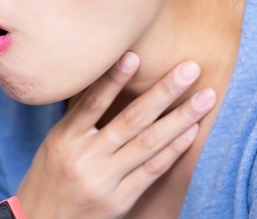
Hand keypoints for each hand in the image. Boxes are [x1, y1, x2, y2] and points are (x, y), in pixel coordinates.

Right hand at [16, 53, 216, 218]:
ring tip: (205, 98)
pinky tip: (190, 132)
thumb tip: (110, 80)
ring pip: (148, 144)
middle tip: (190, 68)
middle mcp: (85, 157)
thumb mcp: (56, 143)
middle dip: (164, 92)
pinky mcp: (119, 201)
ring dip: (180, 118)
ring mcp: (104, 181)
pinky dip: (173, 150)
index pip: (92, 102)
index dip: (114, 79)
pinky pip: (151, 171)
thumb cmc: (51, 177)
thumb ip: (81, 118)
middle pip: (130, 119)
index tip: (134, 55)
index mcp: (65, 138)